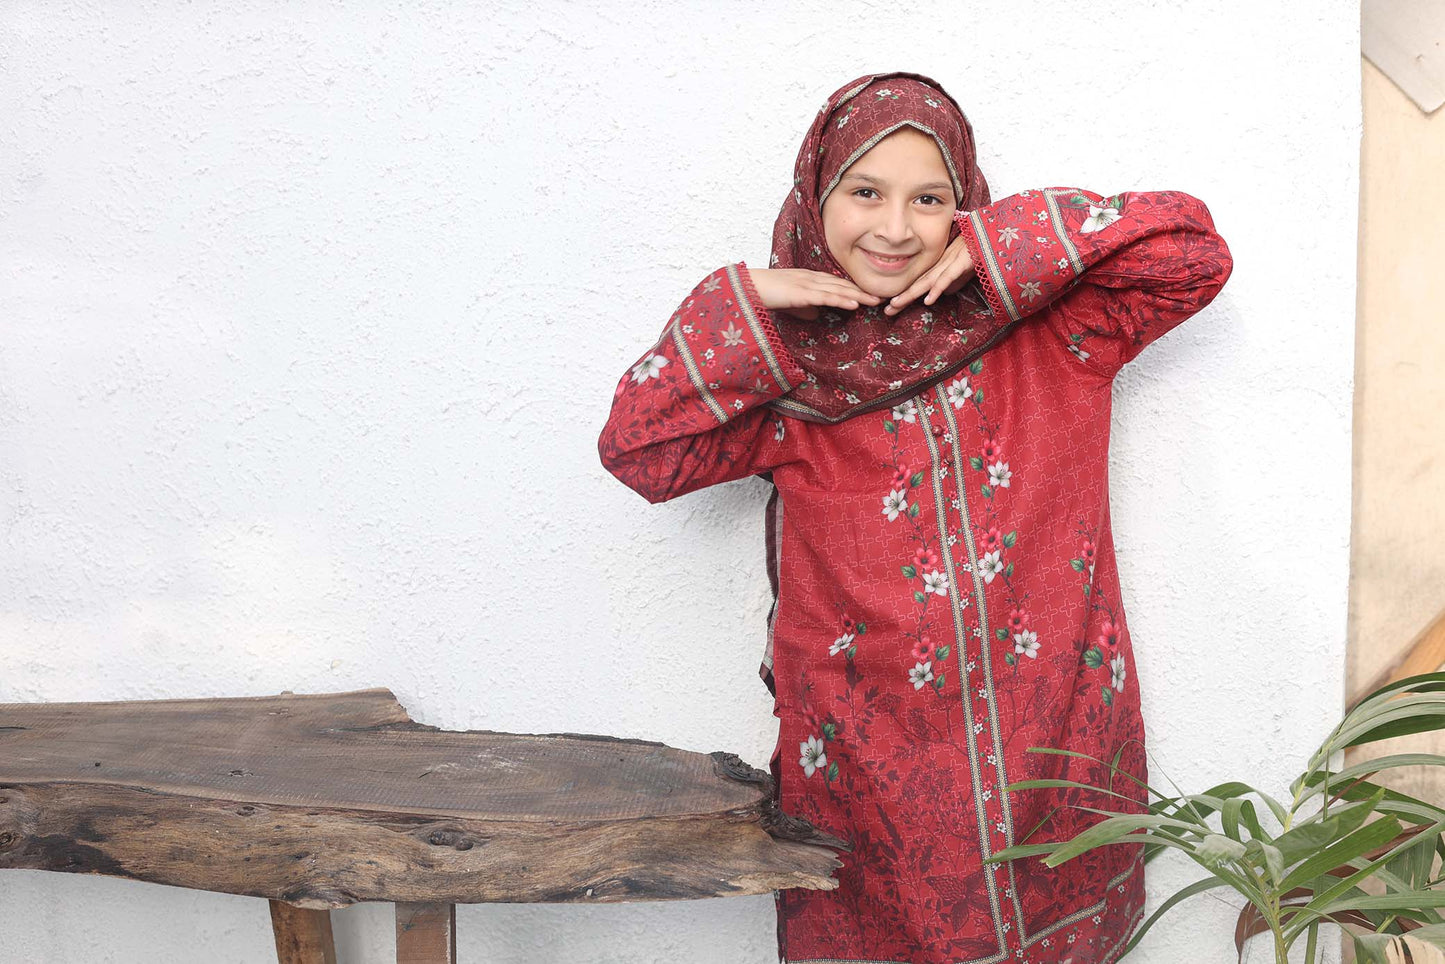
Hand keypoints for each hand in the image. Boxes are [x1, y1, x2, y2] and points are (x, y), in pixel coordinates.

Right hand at [750, 268, 881, 320]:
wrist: (749, 288)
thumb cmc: (767, 295)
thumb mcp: (792, 303)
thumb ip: (806, 307)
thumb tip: (818, 314)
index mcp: (810, 279)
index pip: (837, 284)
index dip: (855, 289)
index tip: (871, 294)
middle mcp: (813, 278)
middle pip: (843, 285)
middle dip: (863, 291)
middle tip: (883, 296)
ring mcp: (808, 284)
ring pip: (839, 290)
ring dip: (859, 295)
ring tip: (876, 300)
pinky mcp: (802, 293)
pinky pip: (826, 296)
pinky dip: (842, 299)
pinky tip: (855, 304)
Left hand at [883, 236, 975, 315]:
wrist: (992, 234)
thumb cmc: (979, 249)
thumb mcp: (964, 271)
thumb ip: (954, 282)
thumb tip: (943, 294)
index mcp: (941, 267)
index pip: (920, 283)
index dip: (906, 295)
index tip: (891, 307)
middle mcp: (942, 265)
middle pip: (918, 283)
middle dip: (902, 298)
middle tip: (886, 310)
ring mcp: (951, 263)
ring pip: (928, 281)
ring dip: (911, 294)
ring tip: (896, 304)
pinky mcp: (963, 262)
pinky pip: (948, 277)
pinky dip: (937, 288)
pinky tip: (928, 300)